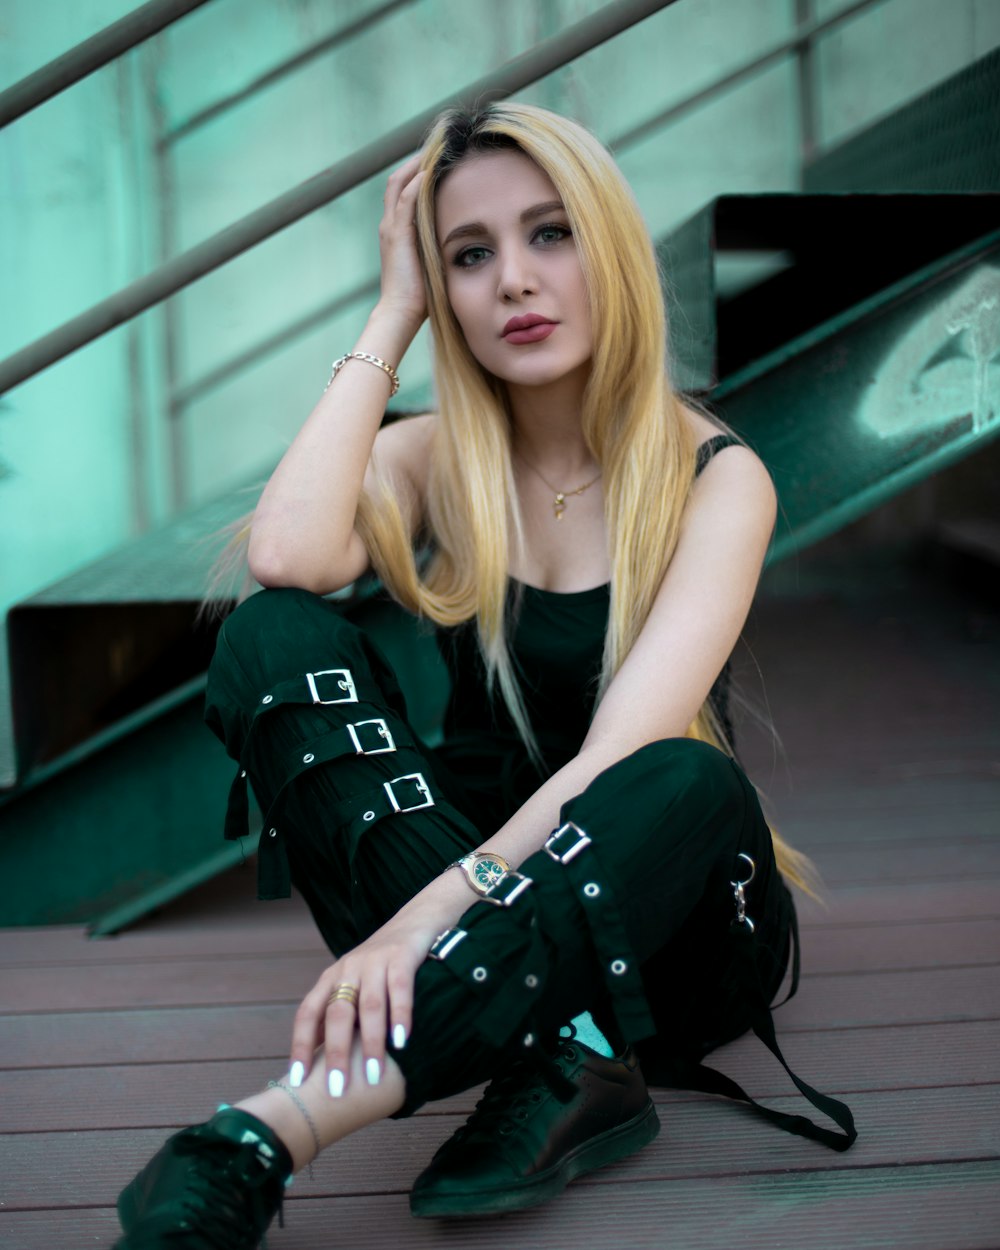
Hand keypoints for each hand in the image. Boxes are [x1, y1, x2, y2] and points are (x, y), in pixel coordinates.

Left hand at [289, 908, 441, 1095]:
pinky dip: (400, 1016)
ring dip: (371, 1043)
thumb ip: (343, 1014)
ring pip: (369, 1007)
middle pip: (337, 1014)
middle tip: (339, 1089)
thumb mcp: (356, 984)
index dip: (301, 1045)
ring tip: (374, 1075)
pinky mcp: (402, 955)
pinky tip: (402, 1040)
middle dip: (336, 1054)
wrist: (418, 918)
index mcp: (331, 977)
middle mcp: (348, 968)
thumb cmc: (384, 962)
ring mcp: (375, 960)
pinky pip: (399, 989)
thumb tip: (327, 1064)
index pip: (308, 1013)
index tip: (299, 1079)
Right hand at [376, 154, 427, 326]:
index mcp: (396, 232)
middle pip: (397, 180)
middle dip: (416, 161)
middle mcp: (389, 225)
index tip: (438, 162)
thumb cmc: (419, 298)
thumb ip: (437, 249)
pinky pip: (405, 200)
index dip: (417, 173)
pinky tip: (429, 171)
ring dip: (416, 165)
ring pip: (399, 183)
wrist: (401, 313)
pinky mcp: (397, 235)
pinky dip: (416, 183)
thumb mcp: (430, 265)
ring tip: (435, 150)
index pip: (403, 192)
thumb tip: (462, 243)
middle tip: (438, 147)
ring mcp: (391, 228)